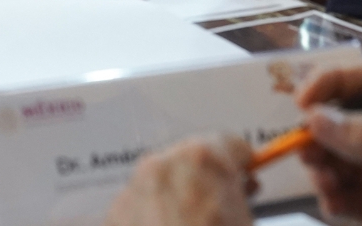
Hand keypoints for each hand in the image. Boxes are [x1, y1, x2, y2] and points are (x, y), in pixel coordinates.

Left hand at [103, 136, 255, 225]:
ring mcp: (133, 190)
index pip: (230, 144)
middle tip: (222, 209)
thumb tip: (240, 195)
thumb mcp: (244, 221)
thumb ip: (241, 201)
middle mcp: (162, 166)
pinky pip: (139, 208)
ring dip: (177, 200)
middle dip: (207, 182)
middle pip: (191, 161)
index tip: (246, 178)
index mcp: (202, 161)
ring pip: (161, 184)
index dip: (242, 165)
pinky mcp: (114, 216)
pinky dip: (151, 220)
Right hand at [295, 65, 361, 225]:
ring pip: (351, 165)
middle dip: (325, 133)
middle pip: (353, 124)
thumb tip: (318, 118)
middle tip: (301, 145)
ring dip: (328, 168)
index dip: (335, 84)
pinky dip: (339, 202)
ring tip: (317, 177)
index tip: (303, 100)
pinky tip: (331, 202)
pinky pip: (359, 203)